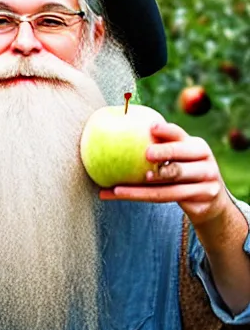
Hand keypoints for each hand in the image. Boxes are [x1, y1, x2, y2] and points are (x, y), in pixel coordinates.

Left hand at [99, 121, 232, 226]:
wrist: (211, 202)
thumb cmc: (183, 172)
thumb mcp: (179, 158)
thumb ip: (160, 146)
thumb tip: (121, 127)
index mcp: (197, 146)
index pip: (180, 135)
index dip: (167, 130)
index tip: (152, 126)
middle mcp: (205, 161)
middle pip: (181, 156)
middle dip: (164, 153)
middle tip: (146, 153)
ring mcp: (206, 183)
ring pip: (171, 183)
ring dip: (143, 185)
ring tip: (120, 185)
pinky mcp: (200, 202)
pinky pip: (165, 198)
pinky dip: (139, 195)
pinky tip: (118, 193)